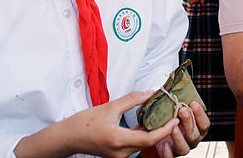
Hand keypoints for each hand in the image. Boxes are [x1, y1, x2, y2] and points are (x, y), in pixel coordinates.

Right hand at [14, 91, 178, 157]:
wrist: (67, 137)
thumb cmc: (83, 123)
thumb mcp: (110, 107)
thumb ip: (132, 99)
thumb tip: (150, 92)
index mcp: (118, 140)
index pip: (149, 139)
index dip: (165, 130)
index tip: (175, 120)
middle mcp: (120, 152)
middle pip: (148, 143)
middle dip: (163, 130)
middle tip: (173, 115)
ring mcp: (118, 156)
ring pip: (142, 145)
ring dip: (154, 133)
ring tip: (164, 117)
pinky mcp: (117, 154)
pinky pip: (135, 145)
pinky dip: (143, 135)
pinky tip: (148, 123)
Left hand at [154, 101, 209, 156]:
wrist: (159, 134)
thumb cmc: (171, 120)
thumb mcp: (178, 112)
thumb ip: (181, 105)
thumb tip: (178, 86)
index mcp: (198, 130)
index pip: (205, 124)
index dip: (200, 115)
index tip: (193, 103)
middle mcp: (192, 140)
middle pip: (195, 135)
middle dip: (189, 122)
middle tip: (182, 110)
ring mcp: (182, 148)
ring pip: (184, 148)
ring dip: (179, 137)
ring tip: (172, 127)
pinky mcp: (171, 156)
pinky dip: (168, 153)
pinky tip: (164, 144)